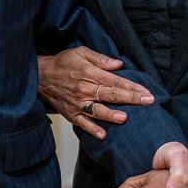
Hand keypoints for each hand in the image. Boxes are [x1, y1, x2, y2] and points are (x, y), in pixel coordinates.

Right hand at [38, 46, 153, 138]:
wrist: (40, 76)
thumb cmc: (62, 63)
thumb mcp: (81, 53)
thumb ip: (100, 59)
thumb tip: (118, 64)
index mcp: (89, 73)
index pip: (115, 80)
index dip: (132, 86)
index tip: (146, 92)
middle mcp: (84, 89)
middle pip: (110, 95)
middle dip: (130, 99)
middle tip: (147, 102)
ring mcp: (77, 103)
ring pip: (97, 110)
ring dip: (111, 114)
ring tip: (123, 118)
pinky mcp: (71, 113)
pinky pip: (82, 123)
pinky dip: (92, 129)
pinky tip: (102, 134)